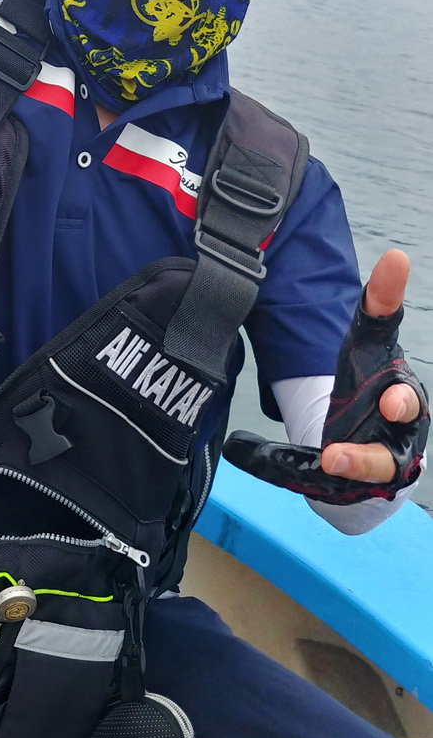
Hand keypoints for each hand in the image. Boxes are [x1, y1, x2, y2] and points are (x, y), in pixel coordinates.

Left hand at [223, 248, 427, 504]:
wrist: (364, 449)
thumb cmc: (368, 392)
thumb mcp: (361, 347)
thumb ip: (371, 307)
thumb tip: (391, 258)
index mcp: (394, 363)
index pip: (386, 322)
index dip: (387, 291)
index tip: (394, 259)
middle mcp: (404, 407)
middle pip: (409, 404)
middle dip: (403, 402)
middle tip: (391, 401)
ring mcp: (394, 446)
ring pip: (386, 456)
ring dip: (362, 457)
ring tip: (334, 457)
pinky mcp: (376, 476)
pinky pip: (365, 479)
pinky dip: (349, 473)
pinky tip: (328, 465)